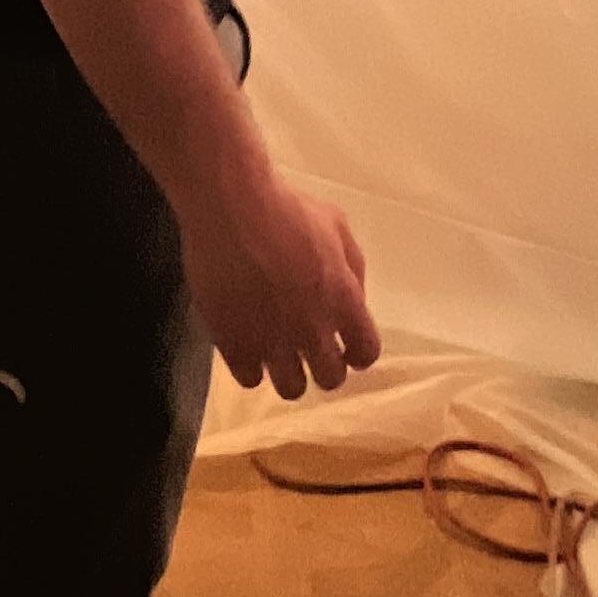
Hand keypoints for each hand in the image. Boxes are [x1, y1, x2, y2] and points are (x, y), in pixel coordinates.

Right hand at [179, 155, 379, 399]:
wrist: (231, 208)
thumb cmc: (287, 208)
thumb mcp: (337, 224)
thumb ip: (352, 267)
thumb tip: (354, 297)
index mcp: (343, 301)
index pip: (366, 353)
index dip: (357, 351)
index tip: (346, 345)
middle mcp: (313, 330)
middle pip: (330, 379)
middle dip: (324, 366)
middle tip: (309, 347)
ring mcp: (272, 342)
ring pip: (292, 389)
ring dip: (289, 372)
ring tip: (278, 352)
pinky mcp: (234, 344)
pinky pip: (250, 379)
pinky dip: (252, 366)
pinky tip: (248, 344)